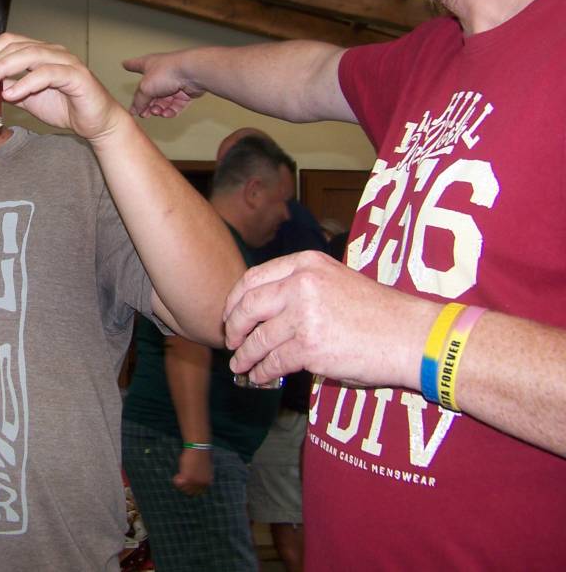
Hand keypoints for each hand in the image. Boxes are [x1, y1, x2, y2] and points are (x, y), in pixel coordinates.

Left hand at [0, 33, 127, 143]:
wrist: (95, 123)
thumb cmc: (65, 107)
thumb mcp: (28, 98)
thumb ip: (9, 89)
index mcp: (41, 52)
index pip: (10, 42)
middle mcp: (53, 51)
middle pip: (17, 46)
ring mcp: (66, 61)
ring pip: (31, 55)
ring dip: (4, 68)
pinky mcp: (77, 76)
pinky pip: (47, 74)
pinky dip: (26, 82)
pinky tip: (12, 93)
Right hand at [122, 53, 205, 118]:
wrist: (192, 73)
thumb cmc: (168, 71)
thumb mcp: (145, 88)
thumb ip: (139, 101)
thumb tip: (135, 110)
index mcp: (149, 65)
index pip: (136, 65)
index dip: (130, 65)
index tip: (125, 64)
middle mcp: (161, 73)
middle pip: (150, 92)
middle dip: (146, 104)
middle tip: (144, 113)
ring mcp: (173, 83)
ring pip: (163, 101)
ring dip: (158, 109)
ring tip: (157, 112)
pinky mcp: (185, 93)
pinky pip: (175, 106)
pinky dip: (170, 111)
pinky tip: (166, 113)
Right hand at [173, 446, 212, 495]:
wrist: (199, 447)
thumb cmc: (199, 455)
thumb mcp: (203, 469)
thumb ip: (200, 477)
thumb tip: (191, 483)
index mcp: (207, 483)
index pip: (197, 493)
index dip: (189, 488)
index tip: (185, 483)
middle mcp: (202, 484)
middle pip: (189, 493)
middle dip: (183, 487)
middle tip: (180, 478)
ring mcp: (195, 482)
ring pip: (182, 489)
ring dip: (179, 483)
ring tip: (179, 474)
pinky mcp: (188, 478)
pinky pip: (177, 483)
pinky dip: (175, 479)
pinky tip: (177, 474)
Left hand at [223, 250, 438, 389]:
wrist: (410, 336)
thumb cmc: (377, 312)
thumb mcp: (334, 281)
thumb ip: (299, 286)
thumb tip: (263, 309)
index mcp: (306, 264)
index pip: (253, 278)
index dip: (235, 300)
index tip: (229, 315)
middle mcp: (300, 284)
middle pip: (248, 306)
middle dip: (234, 327)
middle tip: (230, 341)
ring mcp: (303, 315)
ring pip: (257, 339)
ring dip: (244, 356)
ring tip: (240, 365)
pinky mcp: (309, 347)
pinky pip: (273, 362)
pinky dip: (261, 371)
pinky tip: (259, 376)